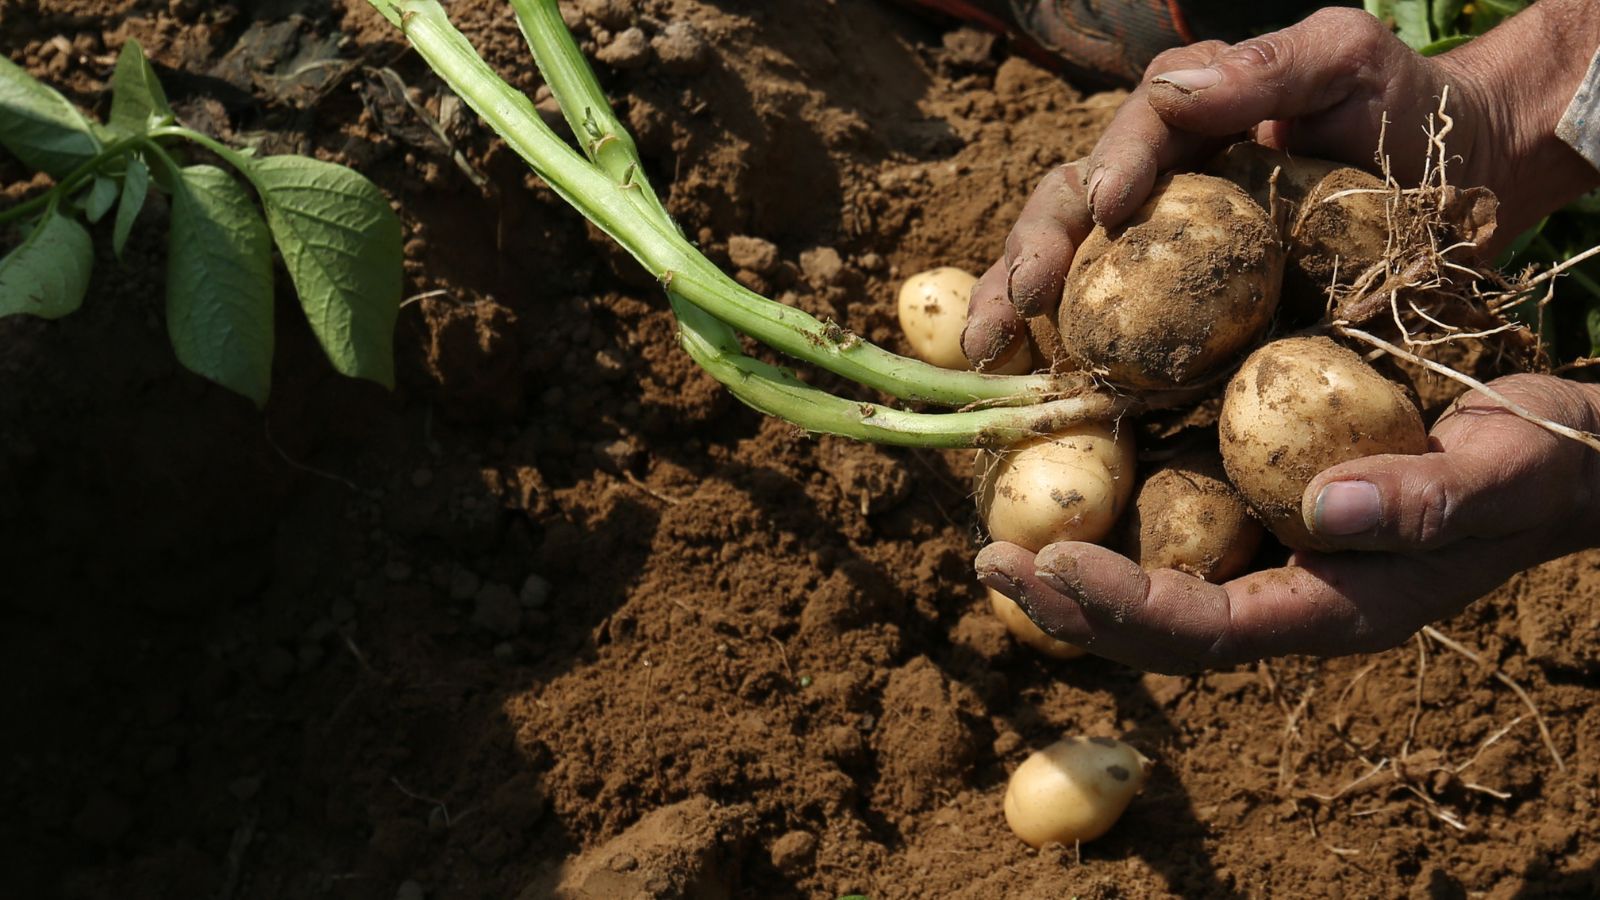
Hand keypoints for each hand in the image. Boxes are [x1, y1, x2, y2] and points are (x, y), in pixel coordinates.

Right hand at [962, 2, 1599, 370]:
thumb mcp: (1349, 60)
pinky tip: (1040, 390)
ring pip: (1073, 269)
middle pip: (1069, 209)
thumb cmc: (1404, 109)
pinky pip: (1113, 322)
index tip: (1106, 207)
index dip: (1108, 171)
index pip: (1128, 136)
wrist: (1462, 173)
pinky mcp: (1183, 302)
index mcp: (1187, 116)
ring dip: (1020, 311)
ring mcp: (1162, 243)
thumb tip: (1172, 94)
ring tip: (988, 358)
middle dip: (1026, 260)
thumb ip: (1272, 65)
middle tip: (1001, 315)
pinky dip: (1067, 351)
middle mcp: (1157, 178)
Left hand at [975, 375, 1599, 672]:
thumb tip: (1321, 509)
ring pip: (1153, 582)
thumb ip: (1427, 499)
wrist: (1560, 456)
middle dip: (1071, 603)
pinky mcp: (1263, 509)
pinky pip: (1175, 527)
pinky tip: (1060, 478)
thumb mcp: (1505, 473)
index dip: (1129, 606)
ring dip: (1072, 569)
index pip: (1213, 629)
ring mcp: (1272, 556)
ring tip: (993, 541)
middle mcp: (1288, 591)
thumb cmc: (1541, 465)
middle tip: (989, 562)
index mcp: (1338, 606)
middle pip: (1159, 623)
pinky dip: (1112, 512)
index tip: (1054, 565)